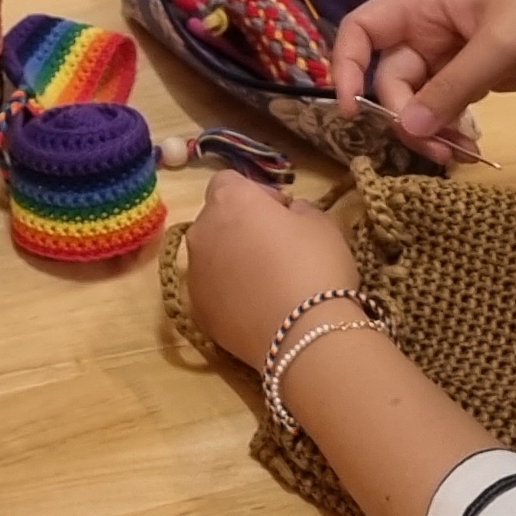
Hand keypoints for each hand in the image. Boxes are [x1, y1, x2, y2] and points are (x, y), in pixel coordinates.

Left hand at [181, 171, 368, 368]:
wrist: (303, 334)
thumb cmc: (315, 266)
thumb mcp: (321, 223)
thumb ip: (298, 209)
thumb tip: (288, 214)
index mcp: (229, 201)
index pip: (229, 181)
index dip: (256, 193)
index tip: (282, 213)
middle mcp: (202, 231)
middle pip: (216, 218)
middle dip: (241, 225)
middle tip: (275, 247)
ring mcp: (194, 273)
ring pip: (210, 255)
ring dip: (231, 259)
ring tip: (266, 283)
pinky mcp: (197, 310)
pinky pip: (211, 289)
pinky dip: (228, 292)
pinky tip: (256, 308)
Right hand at [324, 0, 515, 167]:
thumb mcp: (501, 46)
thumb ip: (452, 86)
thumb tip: (405, 128)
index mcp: (425, 5)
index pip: (362, 29)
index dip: (345, 64)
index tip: (351, 110)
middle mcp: (427, 30)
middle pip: (389, 76)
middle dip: (404, 114)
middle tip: (433, 148)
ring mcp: (449, 57)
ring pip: (415, 99)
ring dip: (427, 129)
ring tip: (457, 153)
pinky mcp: (472, 79)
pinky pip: (442, 109)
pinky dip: (448, 130)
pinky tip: (470, 147)